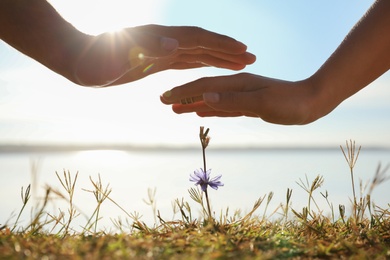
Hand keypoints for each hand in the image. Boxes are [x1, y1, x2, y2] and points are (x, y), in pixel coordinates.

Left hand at [74, 25, 255, 85]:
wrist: (76, 58)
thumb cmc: (93, 61)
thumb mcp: (116, 57)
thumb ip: (145, 49)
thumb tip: (176, 43)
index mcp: (158, 38)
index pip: (197, 40)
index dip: (220, 45)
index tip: (242, 51)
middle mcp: (164, 40)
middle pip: (203, 44)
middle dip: (227, 50)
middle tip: (251, 57)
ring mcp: (161, 49)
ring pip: (197, 52)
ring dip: (218, 56)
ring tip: (239, 62)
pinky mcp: (156, 59)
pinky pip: (185, 60)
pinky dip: (202, 62)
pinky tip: (210, 65)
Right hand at [161, 73, 325, 124]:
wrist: (313, 101)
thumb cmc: (291, 103)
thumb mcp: (262, 104)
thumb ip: (233, 101)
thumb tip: (204, 96)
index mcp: (237, 84)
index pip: (204, 86)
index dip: (183, 92)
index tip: (165, 97)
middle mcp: (237, 87)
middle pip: (204, 91)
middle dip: (183, 96)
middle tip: (163, 102)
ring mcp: (242, 96)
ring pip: (212, 100)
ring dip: (193, 104)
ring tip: (176, 109)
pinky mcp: (249, 105)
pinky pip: (224, 107)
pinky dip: (210, 109)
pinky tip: (203, 111)